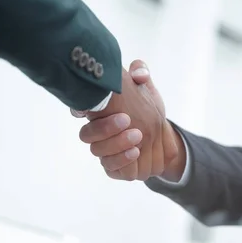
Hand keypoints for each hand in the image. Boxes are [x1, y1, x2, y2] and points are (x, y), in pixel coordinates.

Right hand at [78, 60, 177, 180]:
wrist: (163, 135)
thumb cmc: (147, 108)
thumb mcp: (146, 88)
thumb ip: (140, 74)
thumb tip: (139, 74)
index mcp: (99, 111)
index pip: (79, 109)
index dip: (79, 109)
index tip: (85, 109)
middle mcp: (97, 132)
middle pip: (86, 135)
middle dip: (105, 129)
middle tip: (127, 120)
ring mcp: (104, 151)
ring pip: (98, 152)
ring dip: (117, 144)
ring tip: (138, 135)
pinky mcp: (113, 167)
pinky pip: (110, 168)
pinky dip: (122, 160)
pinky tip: (135, 151)